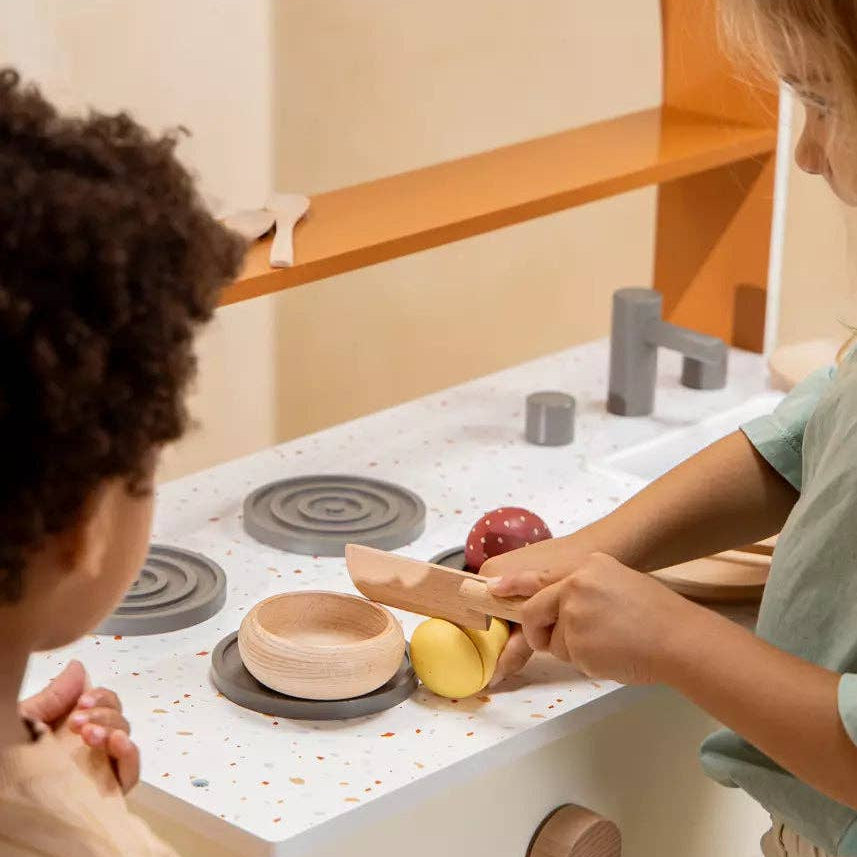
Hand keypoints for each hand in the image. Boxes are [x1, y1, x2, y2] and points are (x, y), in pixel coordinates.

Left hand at [19, 661, 139, 792]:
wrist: (5, 790)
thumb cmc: (9, 758)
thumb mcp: (27, 721)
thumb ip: (55, 695)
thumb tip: (79, 666)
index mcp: (72, 727)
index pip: (104, 703)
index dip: (100, 697)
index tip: (83, 702)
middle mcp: (89, 746)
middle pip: (118, 717)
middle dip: (104, 713)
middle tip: (79, 723)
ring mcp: (100, 767)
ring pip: (124, 739)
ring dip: (113, 729)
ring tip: (90, 735)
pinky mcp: (109, 790)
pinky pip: (131, 771)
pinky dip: (130, 754)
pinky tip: (118, 743)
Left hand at [489, 552, 694, 684]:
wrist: (680, 639)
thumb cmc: (656, 616)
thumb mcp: (616, 583)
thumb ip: (583, 589)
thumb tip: (556, 606)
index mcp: (586, 566)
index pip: (539, 576)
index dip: (512, 585)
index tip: (491, 588)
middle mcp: (574, 585)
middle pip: (533, 612)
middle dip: (540, 631)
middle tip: (566, 639)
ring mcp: (572, 613)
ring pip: (552, 640)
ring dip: (573, 649)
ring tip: (609, 641)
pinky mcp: (575, 642)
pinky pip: (568, 658)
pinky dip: (586, 661)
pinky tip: (612, 652)